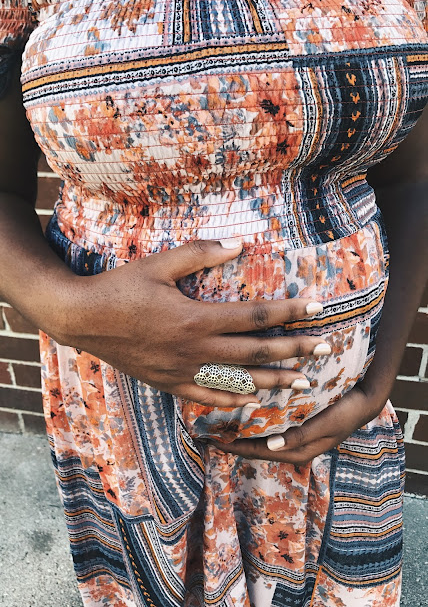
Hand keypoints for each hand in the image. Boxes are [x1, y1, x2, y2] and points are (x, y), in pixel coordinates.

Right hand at [60, 239, 330, 407]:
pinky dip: (233, 401)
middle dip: (294, 351)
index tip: (315, 308)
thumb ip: (201, 254)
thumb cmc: (120, 288)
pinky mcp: (169, 383)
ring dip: (273, 382)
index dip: (288, 312)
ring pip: (238, 382)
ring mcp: (182, 371)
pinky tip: (252, 402)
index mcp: (196, 318)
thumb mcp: (159, 264)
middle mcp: (195, 350)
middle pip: (256, 353)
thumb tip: (239, 245)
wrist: (82, 319)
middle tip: (324, 349)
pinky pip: (207, 397)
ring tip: (303, 383)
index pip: (255, 317)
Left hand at [209, 384, 385, 463]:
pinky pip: (270, 426)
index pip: (259, 452)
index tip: (212, 442)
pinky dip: (254, 422)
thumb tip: (271, 446)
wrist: (366, 397)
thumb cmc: (347, 411)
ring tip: (220, 425)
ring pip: (261, 437)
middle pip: (256, 447)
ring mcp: (295, 433)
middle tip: (208, 434)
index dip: (235, 448)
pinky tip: (243, 413)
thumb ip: (300, 436)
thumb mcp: (327, 424)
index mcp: (299, 449)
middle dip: (233, 442)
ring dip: (241, 432)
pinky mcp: (298, 422)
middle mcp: (293, 444)